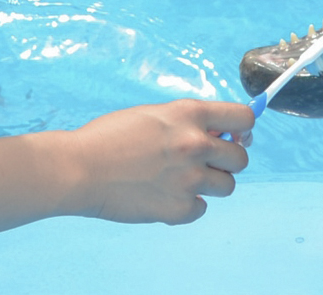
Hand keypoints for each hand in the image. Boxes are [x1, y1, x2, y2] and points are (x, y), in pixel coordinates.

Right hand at [70, 99, 254, 224]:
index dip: (242, 129)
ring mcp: (189, 178)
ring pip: (227, 186)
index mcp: (189, 114)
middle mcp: (195, 144)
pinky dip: (186, 206)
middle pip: (241, 158)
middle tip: (203, 163)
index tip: (234, 137)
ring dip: (209, 185)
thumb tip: (220, 138)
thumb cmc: (109, 138)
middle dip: (226, 161)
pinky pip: (201, 209)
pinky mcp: (178, 208)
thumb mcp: (153, 116)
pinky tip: (162, 195)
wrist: (78, 169)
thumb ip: (188, 124)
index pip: (244, 118)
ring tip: (179, 180)